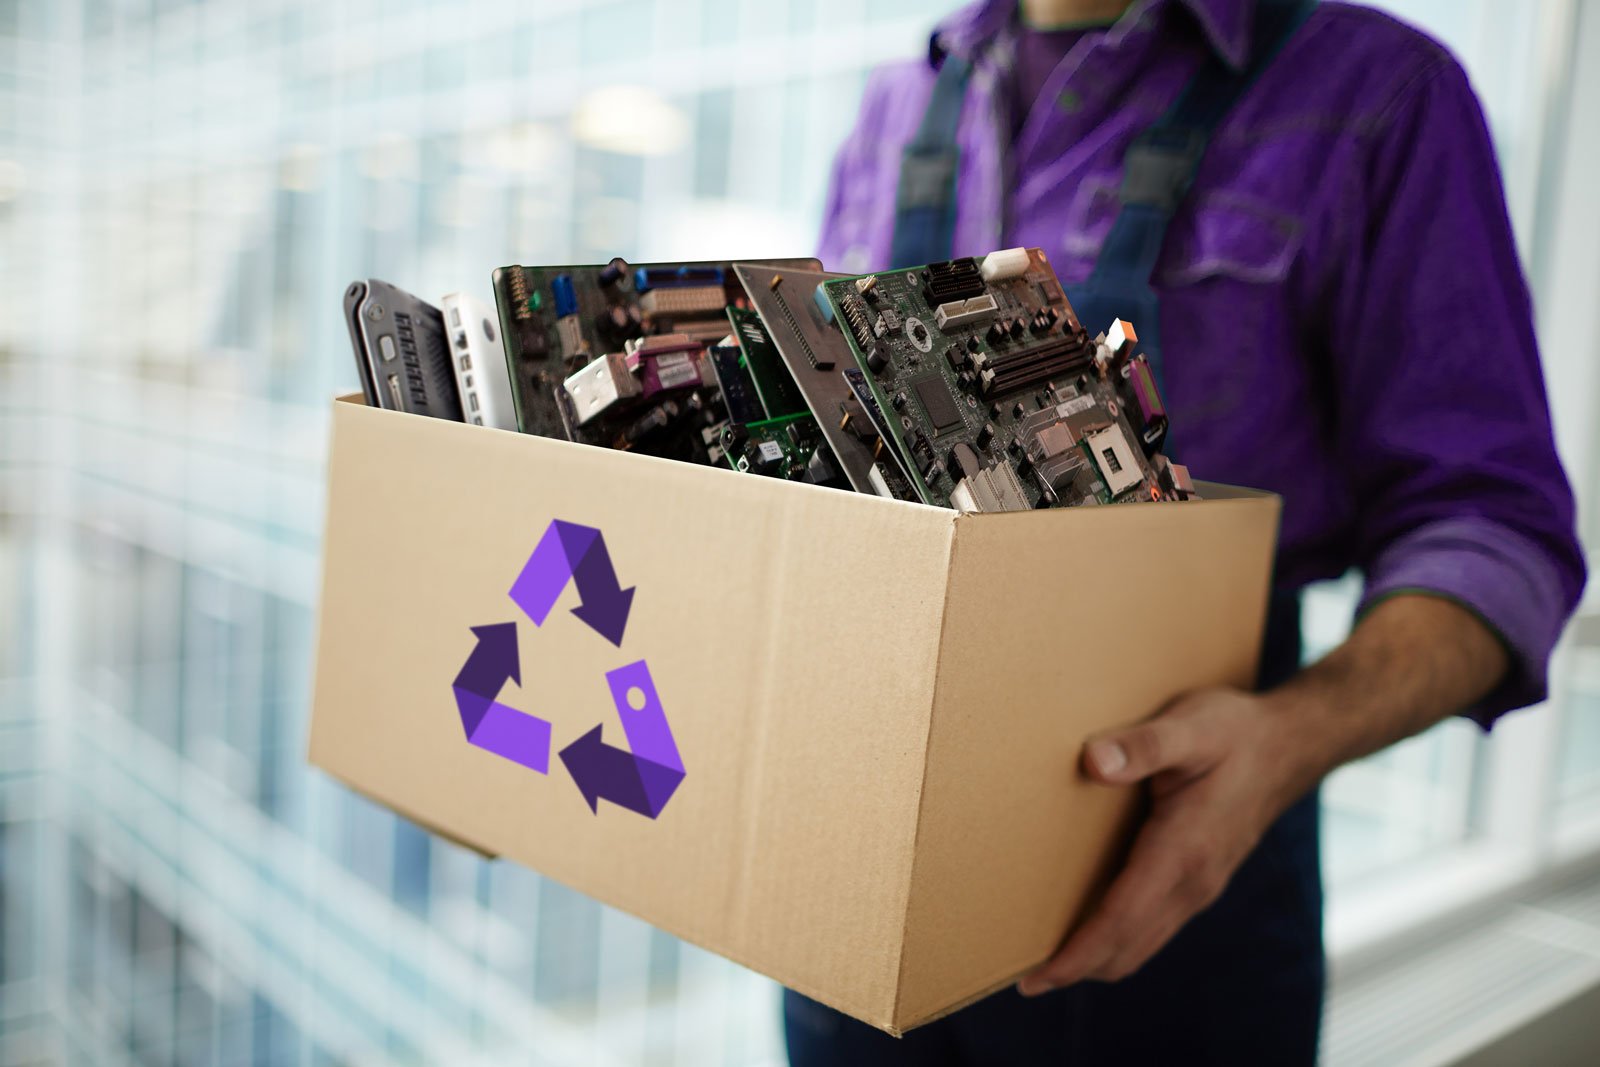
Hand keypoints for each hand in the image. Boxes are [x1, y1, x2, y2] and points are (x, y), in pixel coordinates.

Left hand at [1016, 686, 1315, 994]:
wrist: (1290, 746)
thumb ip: (1143, 745)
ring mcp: (1199, 886)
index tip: (1035, 978)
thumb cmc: (1234, 732)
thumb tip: (1093, 761)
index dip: (1076, 954)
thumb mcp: (1190, 726)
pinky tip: (1090, 927)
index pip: (1121, 920)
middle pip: (1127, 947)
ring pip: (1141, 944)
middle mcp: (1193, 881)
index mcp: (1183, 850)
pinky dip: (1118, 940)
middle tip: (1025, 979)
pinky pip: (1154, 927)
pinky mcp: (1199, 881)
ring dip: (1096, 959)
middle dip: (1076, 969)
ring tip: (1047, 962)